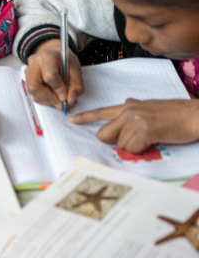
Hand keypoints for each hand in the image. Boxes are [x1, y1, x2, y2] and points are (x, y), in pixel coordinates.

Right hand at [25, 39, 84, 109]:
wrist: (56, 55)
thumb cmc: (67, 63)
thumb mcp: (77, 73)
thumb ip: (76, 88)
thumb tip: (68, 102)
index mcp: (48, 56)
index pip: (50, 76)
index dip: (58, 89)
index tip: (65, 98)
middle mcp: (34, 62)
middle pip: (35, 86)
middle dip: (48, 99)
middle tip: (60, 105)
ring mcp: (28, 70)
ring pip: (32, 92)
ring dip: (46, 101)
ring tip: (58, 101)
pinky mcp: (26, 78)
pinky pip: (32, 93)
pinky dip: (43, 99)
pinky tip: (53, 97)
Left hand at [69, 98, 198, 153]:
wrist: (193, 115)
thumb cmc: (174, 114)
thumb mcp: (148, 108)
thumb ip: (132, 111)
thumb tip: (122, 112)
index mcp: (127, 106)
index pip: (101, 111)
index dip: (84, 118)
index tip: (70, 120)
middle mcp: (128, 111)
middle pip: (104, 134)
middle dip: (114, 142)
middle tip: (134, 140)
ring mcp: (135, 120)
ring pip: (120, 144)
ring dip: (134, 147)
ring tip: (150, 138)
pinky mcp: (144, 131)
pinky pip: (133, 149)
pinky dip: (143, 150)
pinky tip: (154, 141)